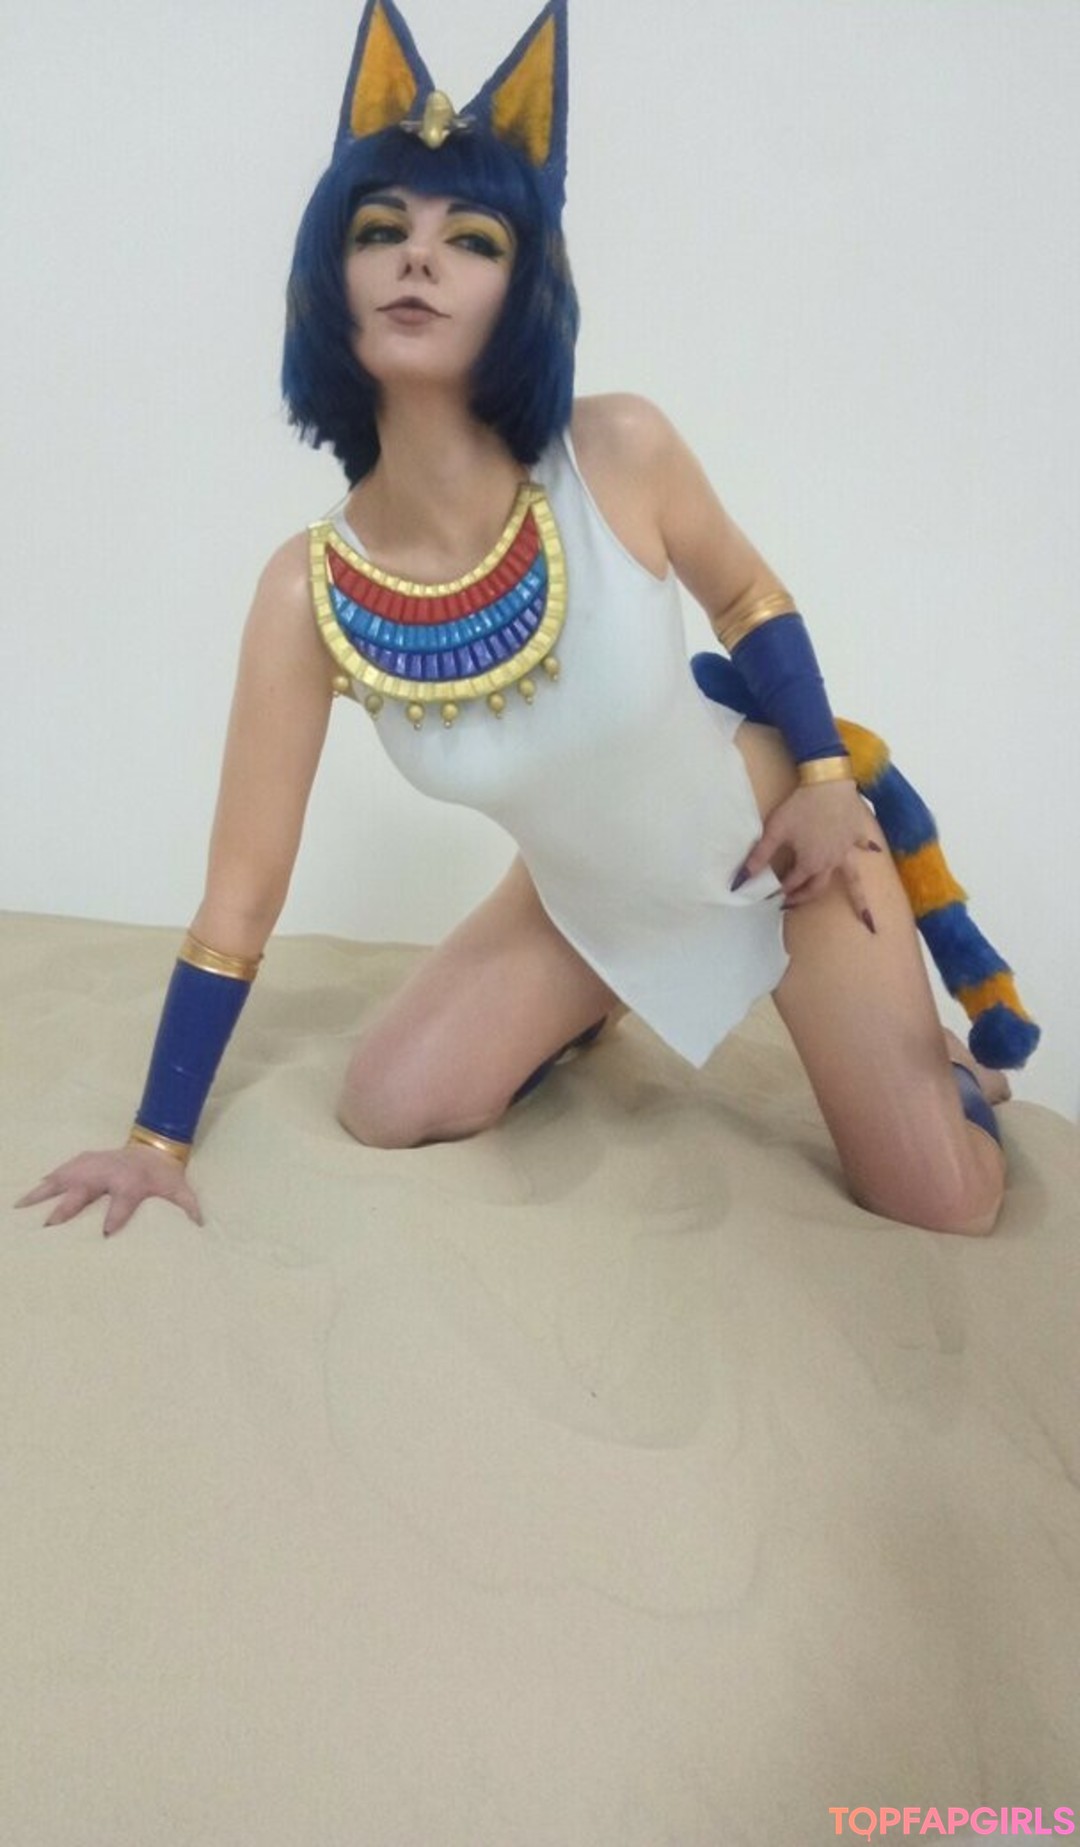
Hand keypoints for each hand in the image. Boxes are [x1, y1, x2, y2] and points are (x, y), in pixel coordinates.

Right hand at [15, 1143, 203, 1237]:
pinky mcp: (83, 1162)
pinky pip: (59, 1172)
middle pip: (84, 1191)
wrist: (153, 1148)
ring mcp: (92, 1165)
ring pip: (63, 1178)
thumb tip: (200, 1225)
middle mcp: (108, 1173)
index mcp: (131, 1183)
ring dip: (43, 1193)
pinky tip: (27, 1197)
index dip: (115, 1217)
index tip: (106, 1233)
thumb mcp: (179, 1189)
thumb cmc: (163, 1176)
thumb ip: (188, 1206)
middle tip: (51, 1225)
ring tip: (21, 1207)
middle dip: (68, 1208)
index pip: (123, 1202)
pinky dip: (44, 1183)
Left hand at [732, 781, 881, 925]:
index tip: (770, 895)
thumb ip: (759, 856)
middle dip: (803, 897)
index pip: (792, 884)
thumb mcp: (774, 830)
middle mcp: (831, 863)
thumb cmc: (800, 806)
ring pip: (852, 879)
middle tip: (791, 903)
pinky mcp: (856, 834)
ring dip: (859, 899)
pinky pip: (863, 846)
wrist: (828, 783)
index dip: (779, 890)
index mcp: (810, 864)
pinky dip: (868, 850)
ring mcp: (846, 850)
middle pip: (817, 888)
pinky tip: (873, 852)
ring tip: (869, 920)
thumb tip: (741, 879)